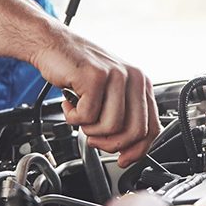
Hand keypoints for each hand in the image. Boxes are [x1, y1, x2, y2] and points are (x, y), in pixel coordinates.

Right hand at [28, 27, 159, 167]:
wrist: (53, 45)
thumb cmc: (79, 71)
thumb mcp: (109, 93)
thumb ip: (123, 116)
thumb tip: (128, 150)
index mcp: (141, 84)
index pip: (152, 127)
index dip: (138, 150)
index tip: (123, 159)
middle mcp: (134, 78)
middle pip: (134, 131)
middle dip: (111, 144)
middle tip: (94, 139)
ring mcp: (116, 76)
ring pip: (110, 127)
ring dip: (89, 129)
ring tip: (80, 115)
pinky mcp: (95, 76)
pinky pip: (87, 116)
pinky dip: (73, 117)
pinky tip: (70, 104)